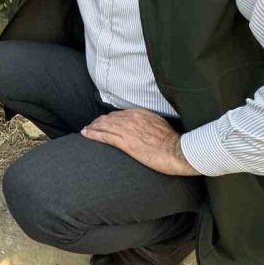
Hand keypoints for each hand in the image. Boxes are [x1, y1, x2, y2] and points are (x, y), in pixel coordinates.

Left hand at [81, 109, 200, 175]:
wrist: (177, 151)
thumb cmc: (172, 141)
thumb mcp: (159, 124)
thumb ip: (148, 122)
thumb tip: (142, 125)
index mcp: (140, 113)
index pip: (118, 114)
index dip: (108, 118)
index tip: (103, 122)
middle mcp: (131, 119)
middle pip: (109, 118)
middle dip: (98, 122)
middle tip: (90, 126)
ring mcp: (127, 130)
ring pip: (104, 126)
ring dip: (92, 127)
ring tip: (85, 130)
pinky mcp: (125, 142)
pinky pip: (104, 136)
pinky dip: (93, 134)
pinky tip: (85, 134)